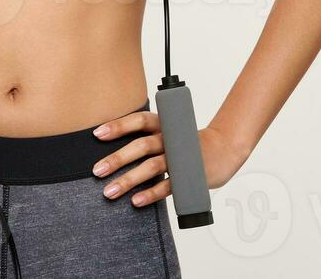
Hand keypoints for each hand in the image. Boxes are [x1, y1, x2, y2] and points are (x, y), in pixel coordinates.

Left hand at [89, 112, 247, 206]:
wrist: (223, 150)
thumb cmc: (187, 142)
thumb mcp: (168, 131)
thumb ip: (146, 136)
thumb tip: (111, 150)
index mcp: (164, 124)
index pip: (139, 120)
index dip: (118, 126)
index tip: (97, 134)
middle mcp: (170, 139)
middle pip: (142, 146)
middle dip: (117, 159)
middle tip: (97, 170)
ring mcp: (180, 158)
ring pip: (151, 167)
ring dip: (128, 180)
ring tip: (109, 191)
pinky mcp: (188, 177)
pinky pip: (167, 186)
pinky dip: (150, 194)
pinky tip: (136, 201)